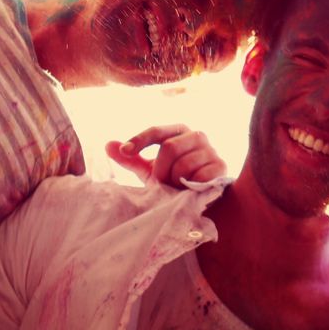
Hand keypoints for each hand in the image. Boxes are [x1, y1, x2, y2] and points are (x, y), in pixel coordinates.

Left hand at [105, 124, 225, 186]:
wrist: (199, 199)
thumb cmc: (173, 180)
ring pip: (183, 165)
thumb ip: (131, 159)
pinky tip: (191, 189)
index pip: (157, 130)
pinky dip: (190, 187)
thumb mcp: (150, 170)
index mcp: (179, 131)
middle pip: (169, 148)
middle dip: (160, 170)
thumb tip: (107, 145)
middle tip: (162, 183)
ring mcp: (211, 150)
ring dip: (175, 181)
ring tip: (178, 187)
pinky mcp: (220, 167)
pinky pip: (199, 176)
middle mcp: (197, 136)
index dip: (140, 139)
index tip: (126, 150)